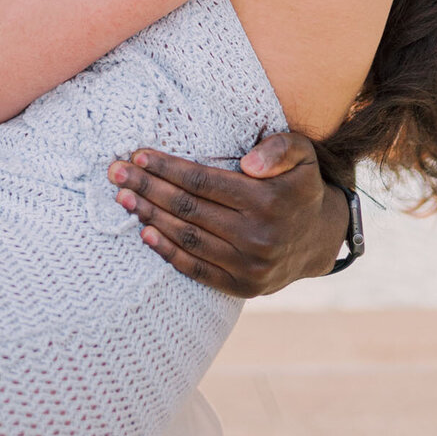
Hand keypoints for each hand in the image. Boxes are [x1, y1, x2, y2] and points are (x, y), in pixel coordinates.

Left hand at [108, 133, 349, 297]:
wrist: (319, 237)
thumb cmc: (299, 184)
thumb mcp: (302, 154)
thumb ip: (279, 148)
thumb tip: (248, 163)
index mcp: (268, 201)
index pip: (203, 182)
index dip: (168, 168)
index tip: (138, 155)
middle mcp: (258, 237)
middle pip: (188, 209)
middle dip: (148, 187)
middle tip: (116, 173)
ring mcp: (250, 266)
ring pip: (188, 238)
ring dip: (150, 217)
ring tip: (124, 198)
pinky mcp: (243, 287)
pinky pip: (197, 269)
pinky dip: (168, 252)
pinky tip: (145, 233)